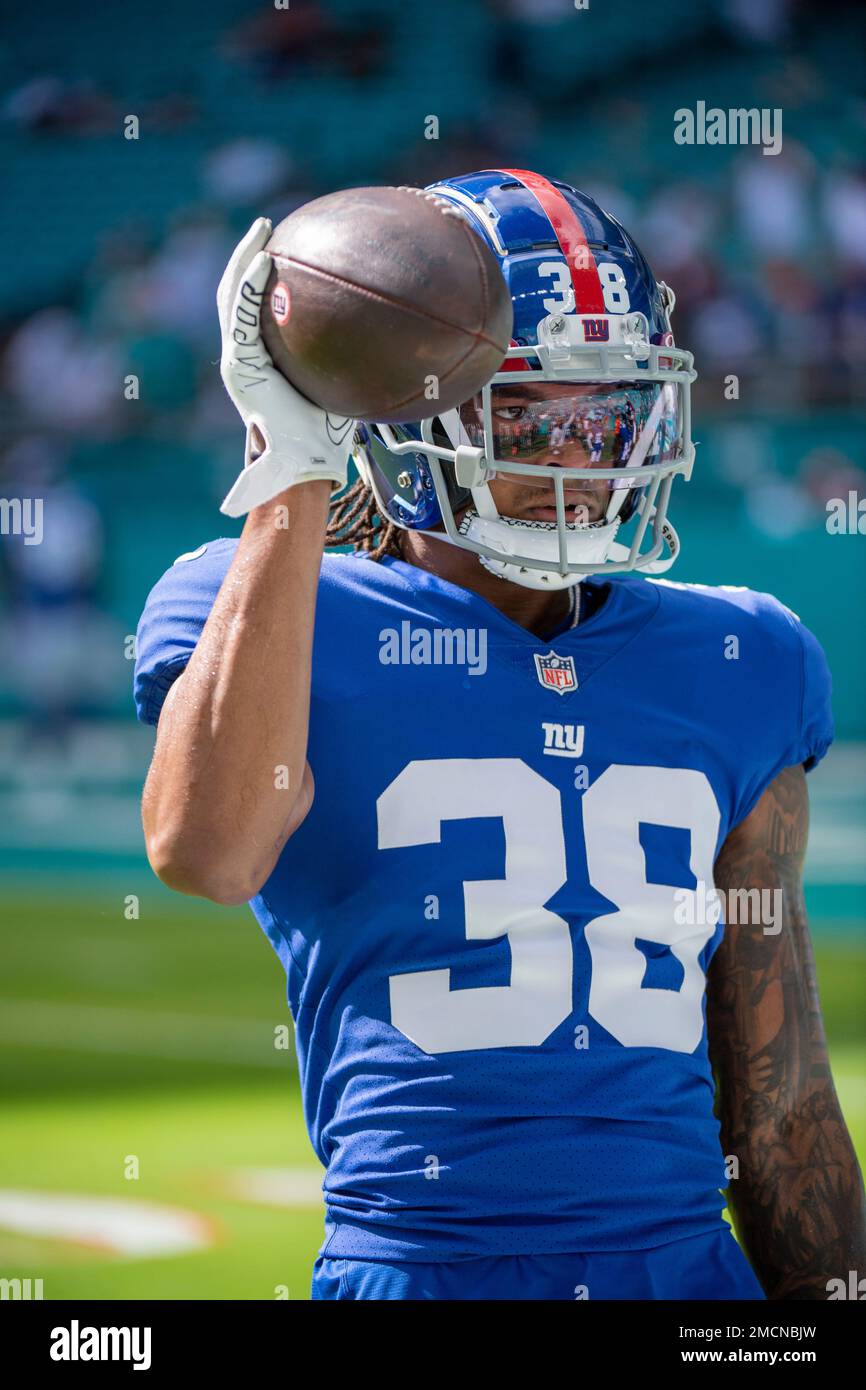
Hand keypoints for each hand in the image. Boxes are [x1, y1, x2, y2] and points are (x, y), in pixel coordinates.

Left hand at [217, 218, 355, 516]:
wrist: (295, 457)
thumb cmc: (294, 459)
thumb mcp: (277, 468)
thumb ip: (256, 483)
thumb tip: (230, 507)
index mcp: (242, 371)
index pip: (240, 319)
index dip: (249, 291)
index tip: (265, 264)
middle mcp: (239, 353)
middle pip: (234, 295)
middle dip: (244, 259)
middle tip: (263, 227)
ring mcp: (251, 347)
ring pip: (247, 294)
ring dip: (254, 260)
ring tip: (273, 230)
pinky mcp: (266, 346)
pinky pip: (268, 304)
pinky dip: (276, 280)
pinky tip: (300, 260)